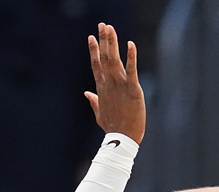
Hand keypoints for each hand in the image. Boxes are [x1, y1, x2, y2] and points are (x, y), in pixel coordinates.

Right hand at [85, 23, 145, 143]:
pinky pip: (132, 70)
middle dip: (103, 40)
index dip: (93, 50)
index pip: (96, 65)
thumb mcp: (99, 113)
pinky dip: (131, 56)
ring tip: (110, 28)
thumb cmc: (112, 127)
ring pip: (114, 60)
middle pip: (104, 58)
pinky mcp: (133, 90)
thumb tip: (86, 93)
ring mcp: (120, 86)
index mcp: (101, 89)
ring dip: (112, 43)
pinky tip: (130, 43)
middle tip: (102, 25)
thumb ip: (93, 101)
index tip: (91, 37)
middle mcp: (109, 84)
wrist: (122, 139)